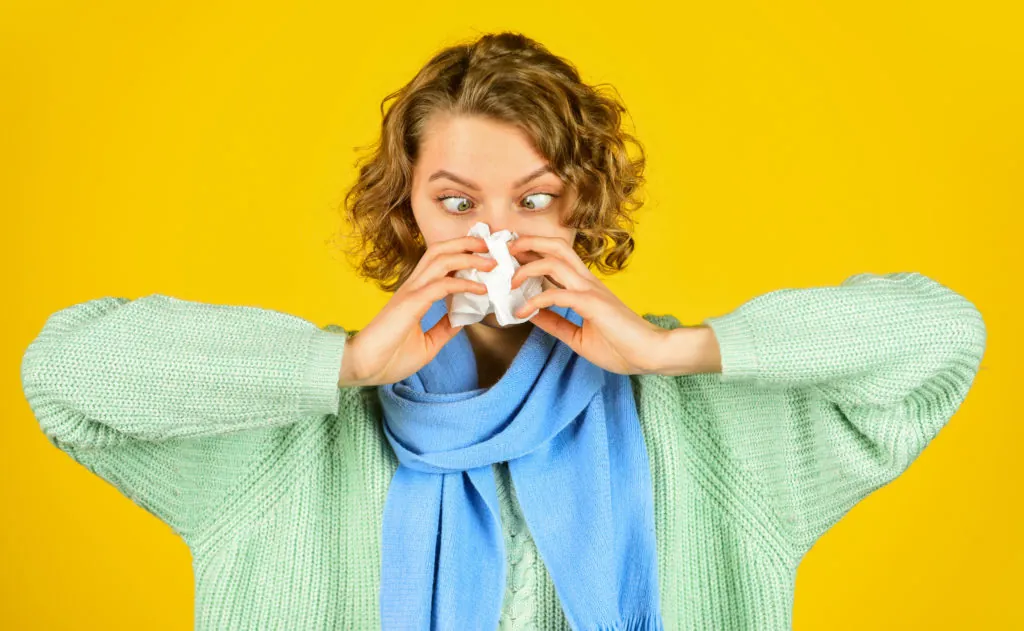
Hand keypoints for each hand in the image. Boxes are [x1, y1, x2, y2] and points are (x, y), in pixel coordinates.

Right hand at [338, 235, 495, 386]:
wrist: (363, 368)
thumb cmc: (389, 358)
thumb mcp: (428, 344)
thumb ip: (444, 329)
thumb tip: (462, 319)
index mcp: (415, 294)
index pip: (439, 264)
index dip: (461, 255)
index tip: (484, 256)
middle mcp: (412, 287)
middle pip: (439, 252)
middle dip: (466, 244)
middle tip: (490, 245)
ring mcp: (410, 293)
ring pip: (440, 260)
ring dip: (468, 256)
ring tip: (490, 260)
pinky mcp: (410, 304)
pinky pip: (441, 286)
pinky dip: (463, 283)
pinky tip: (480, 288)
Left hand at [507, 235, 670, 374]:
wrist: (652, 354)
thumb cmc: (622, 347)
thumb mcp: (578, 336)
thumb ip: (555, 323)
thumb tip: (530, 314)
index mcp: (586, 287)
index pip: (556, 259)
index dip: (532, 253)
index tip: (510, 258)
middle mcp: (587, 282)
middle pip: (556, 247)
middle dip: (528, 243)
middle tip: (505, 250)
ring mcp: (591, 290)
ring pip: (555, 262)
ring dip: (527, 267)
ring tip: (510, 280)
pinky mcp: (593, 304)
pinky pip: (558, 295)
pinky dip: (536, 300)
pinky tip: (523, 312)